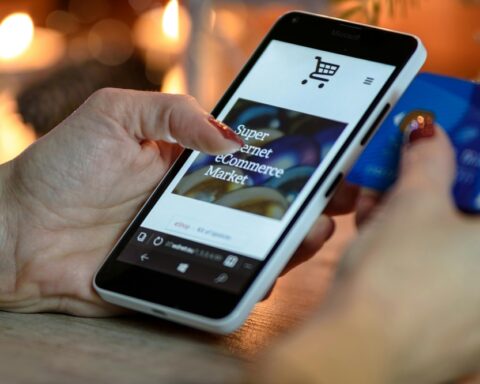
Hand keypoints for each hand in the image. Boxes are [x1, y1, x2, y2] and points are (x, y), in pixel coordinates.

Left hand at [0, 89, 355, 315]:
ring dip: (294, 238)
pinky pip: (227, 279)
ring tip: (316, 228)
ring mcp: (196, 240)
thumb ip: (174, 113)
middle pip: (267, 204)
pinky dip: (254, 277)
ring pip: (257, 243)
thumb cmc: (63, 167)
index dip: (294, 156)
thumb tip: (231, 136)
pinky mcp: (183, 274)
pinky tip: (270, 268)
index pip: (255, 159)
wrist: (20, 231)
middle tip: (341, 195)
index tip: (329, 154)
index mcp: (192, 162)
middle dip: (309, 200)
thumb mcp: (117, 115)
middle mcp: (201, 202)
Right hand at [256, 125, 479, 382]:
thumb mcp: (413, 204)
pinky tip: (377, 227)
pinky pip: (439, 268)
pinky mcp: (453, 323)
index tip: (449, 137)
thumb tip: (428, 132)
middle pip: (470, 212)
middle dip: (440, 182)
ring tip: (379, 193)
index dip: (469, 152)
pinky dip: (414, 244)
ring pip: (452, 241)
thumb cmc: (398, 275)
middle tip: (411, 161)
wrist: (358, 350)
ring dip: (418, 210)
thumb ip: (428, 160)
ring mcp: (478, 307)